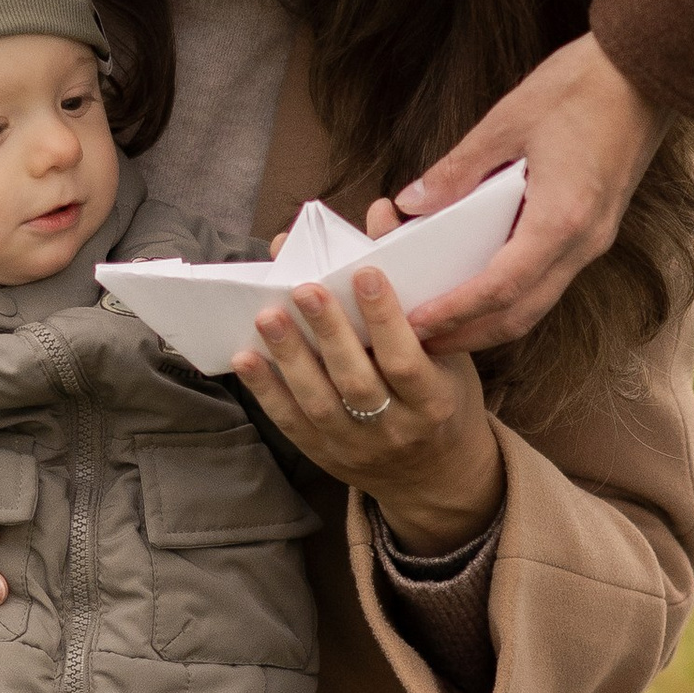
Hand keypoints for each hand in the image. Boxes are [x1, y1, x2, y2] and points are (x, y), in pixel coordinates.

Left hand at [235, 267, 502, 551]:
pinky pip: (291, 423)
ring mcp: (357, 447)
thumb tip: (379, 216)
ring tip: (268, 317)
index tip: (364, 273)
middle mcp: (397, 430)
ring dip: (290, 358)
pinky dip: (266, 391)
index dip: (385, 318)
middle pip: (357, 382)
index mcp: (434, 402)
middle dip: (329, 333)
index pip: (406, 360)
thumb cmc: (443, 398)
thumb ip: (414, 290)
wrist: (436, 476)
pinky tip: (245, 358)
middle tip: (304, 290)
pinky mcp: (325, 456)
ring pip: (319, 403)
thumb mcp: (447, 353)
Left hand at [393, 33, 665, 353]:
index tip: (416, 322)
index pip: (501, 287)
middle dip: (470, 334)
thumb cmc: (583, 87)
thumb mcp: (508, 120)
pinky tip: (483, 287)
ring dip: (492, 321)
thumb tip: (410, 203)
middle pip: (521, 313)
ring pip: (539, 303)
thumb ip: (458, 168)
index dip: (456, 311)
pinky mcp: (597, 230)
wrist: (649, 73)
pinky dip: (513, 295)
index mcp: (561, 218)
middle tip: (421, 342)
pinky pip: (551, 279)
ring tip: (446, 324)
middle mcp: (583, 242)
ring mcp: (595, 240)